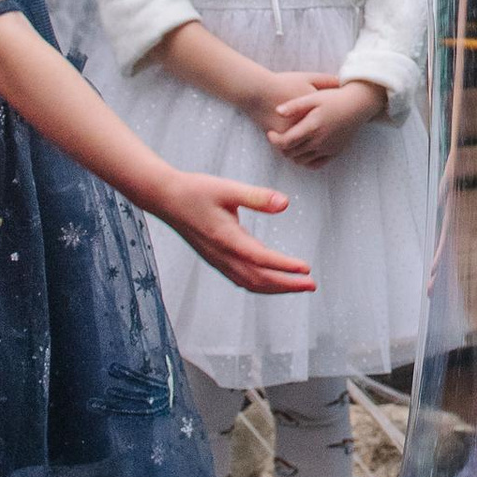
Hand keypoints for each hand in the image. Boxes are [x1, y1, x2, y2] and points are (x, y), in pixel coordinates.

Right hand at [155, 172, 313, 294]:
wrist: (165, 197)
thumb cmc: (195, 190)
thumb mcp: (228, 188)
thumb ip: (257, 197)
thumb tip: (285, 203)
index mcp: (226, 238)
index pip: (261, 259)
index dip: (284, 266)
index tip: (306, 269)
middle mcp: (222, 255)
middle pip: (258, 279)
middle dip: (287, 285)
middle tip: (311, 284)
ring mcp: (217, 260)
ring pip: (250, 283)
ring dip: (275, 287)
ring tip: (298, 285)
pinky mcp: (215, 259)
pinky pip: (241, 279)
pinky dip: (260, 284)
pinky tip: (272, 281)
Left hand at [264, 76, 383, 166]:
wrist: (358, 105)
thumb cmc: (334, 98)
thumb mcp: (313, 97)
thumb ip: (294, 105)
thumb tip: (277, 111)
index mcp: (312, 126)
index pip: (286, 142)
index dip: (274, 139)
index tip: (271, 133)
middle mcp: (320, 141)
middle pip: (291, 153)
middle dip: (281, 147)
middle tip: (278, 138)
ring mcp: (328, 148)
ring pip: (301, 161)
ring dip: (292, 154)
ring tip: (290, 143)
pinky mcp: (335, 152)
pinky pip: (316, 164)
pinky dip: (306, 161)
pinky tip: (303, 150)